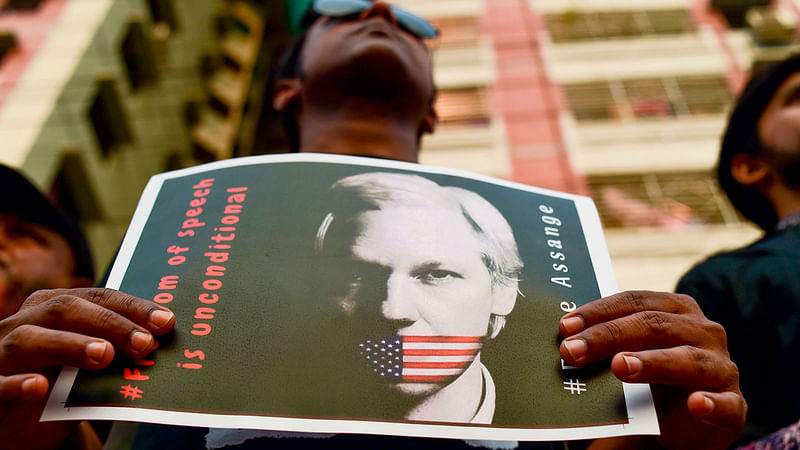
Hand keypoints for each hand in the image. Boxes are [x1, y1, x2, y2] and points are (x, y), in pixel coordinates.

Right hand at [0, 288, 174, 448]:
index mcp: (53, 309)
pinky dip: (17, 384)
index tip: (166, 322)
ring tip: (103, 355)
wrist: (14, 425)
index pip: (96, 298)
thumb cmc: (57, 387)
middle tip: (144, 344)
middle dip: (109, 324)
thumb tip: (161, 349)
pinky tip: (39, 387)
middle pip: (65, 310)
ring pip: (29, 339)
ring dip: (69, 344)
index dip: (131, 307)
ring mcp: (0, 354)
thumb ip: (114, 355)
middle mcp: (24, 323)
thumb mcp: (88, 368)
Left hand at [559, 291, 745, 449]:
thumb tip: (562, 339)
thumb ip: (605, 343)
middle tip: (572, 351)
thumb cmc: (652, 380)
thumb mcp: (629, 354)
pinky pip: (724, 403)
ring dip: (652, 363)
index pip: (635, 302)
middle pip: (654, 326)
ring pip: (688, 360)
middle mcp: (704, 331)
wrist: (685, 424)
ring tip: (620, 366)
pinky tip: (696, 404)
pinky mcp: (734, 405)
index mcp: (677, 310)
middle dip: (609, 336)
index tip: (565, 327)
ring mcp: (722, 367)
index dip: (599, 312)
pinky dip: (711, 403)